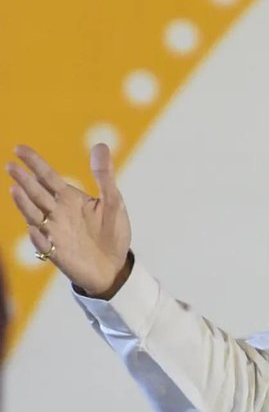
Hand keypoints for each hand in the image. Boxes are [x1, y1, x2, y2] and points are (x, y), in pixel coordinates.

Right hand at [6, 144, 132, 297]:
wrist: (114, 266)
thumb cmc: (111, 232)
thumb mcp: (113, 201)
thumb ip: (104, 175)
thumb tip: (101, 145)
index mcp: (69, 198)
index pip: (48, 177)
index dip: (34, 163)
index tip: (19, 148)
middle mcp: (57, 213)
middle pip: (37, 193)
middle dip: (24, 180)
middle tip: (11, 166)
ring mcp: (54, 232)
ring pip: (34, 215)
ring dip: (24, 204)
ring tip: (15, 189)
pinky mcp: (57, 252)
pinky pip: (44, 244)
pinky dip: (38, 237)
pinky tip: (35, 228)